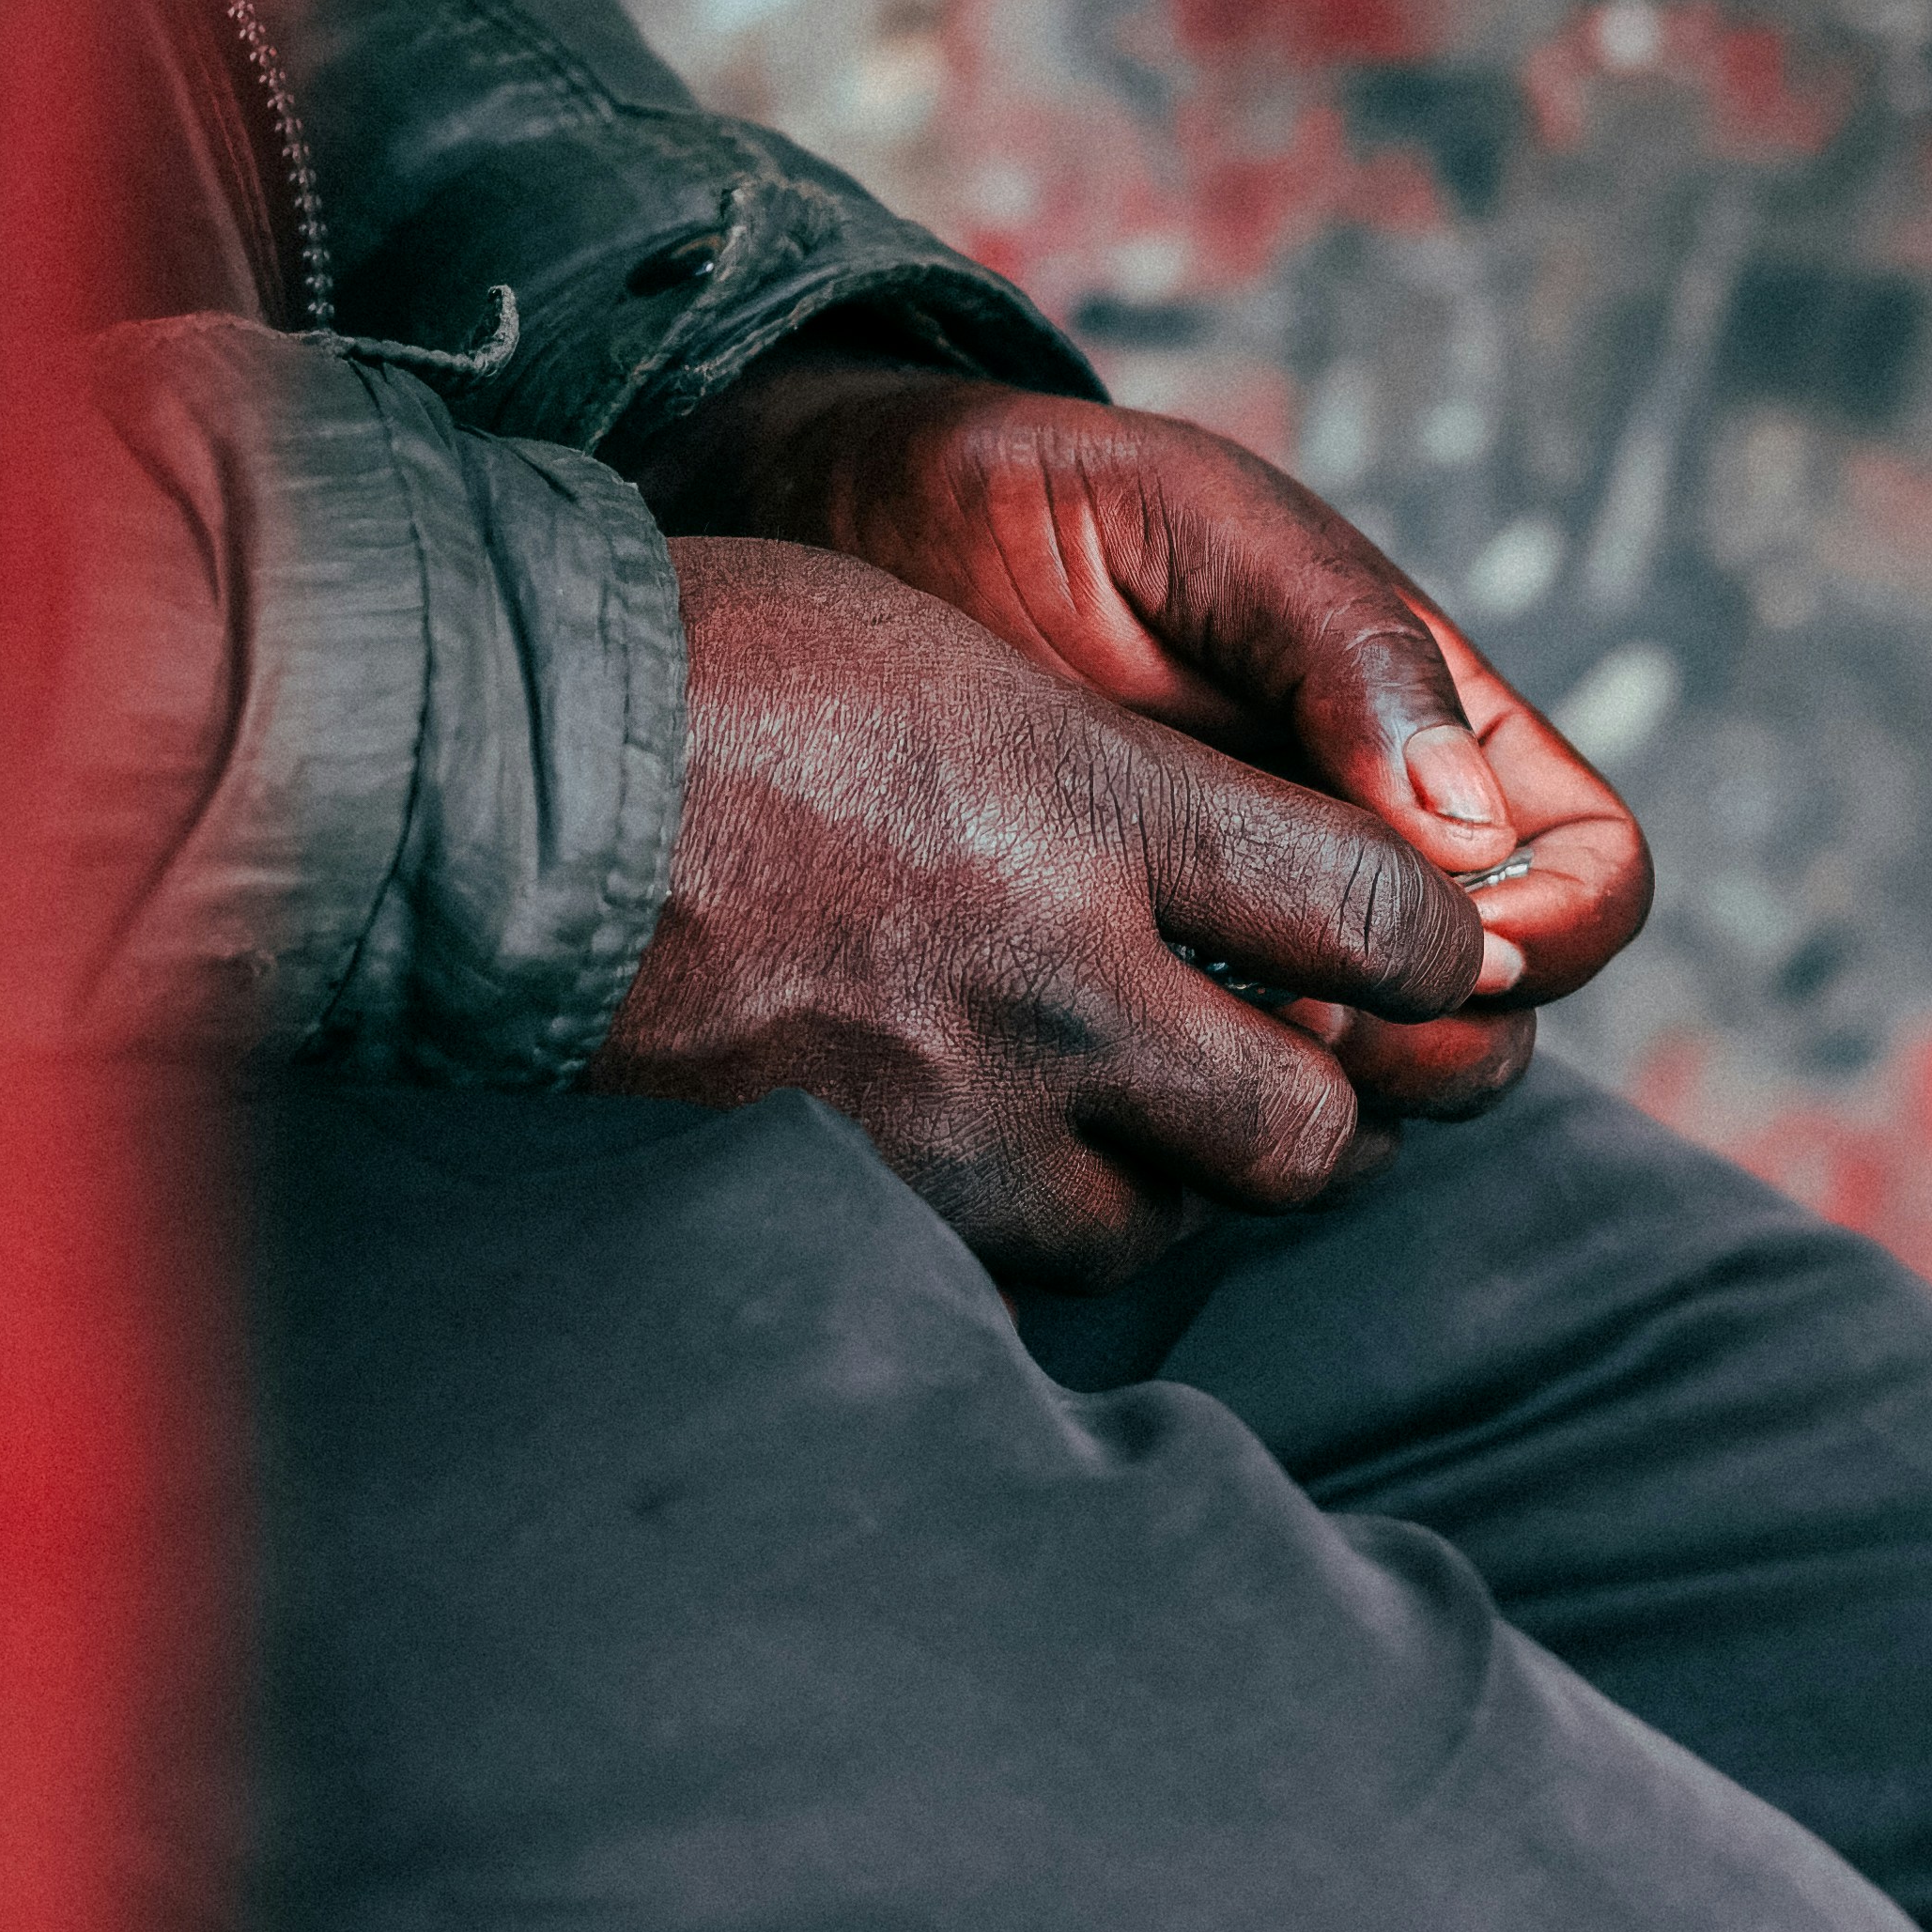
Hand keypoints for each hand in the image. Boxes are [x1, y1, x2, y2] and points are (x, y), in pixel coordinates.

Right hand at [595, 539, 1492, 1285]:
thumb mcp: (959, 666)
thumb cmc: (718, 675)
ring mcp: (952, 1109)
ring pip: (1167, 1225)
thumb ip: (1126, 783)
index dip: (1437, 949)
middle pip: (1311, 1129)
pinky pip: (1018, 1265)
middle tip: (1290, 1059)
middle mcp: (1056, 980)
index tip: (1415, 947)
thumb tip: (1273, 875)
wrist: (494, 774)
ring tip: (1135, 1108)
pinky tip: (1007, 1150)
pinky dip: (1039, 1221)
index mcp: (1097, 809)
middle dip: (1323, 1105)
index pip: (1386, 923)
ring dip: (1176, 1178)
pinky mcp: (858, 1196)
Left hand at [647, 362, 1654, 1122]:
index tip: (1438, 928)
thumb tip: (1466, 826)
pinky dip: (1195, 1113)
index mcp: (1426, 728)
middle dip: (1446, 1042)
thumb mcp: (1186, 520)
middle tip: (1303, 1015)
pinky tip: (1108, 1057)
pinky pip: (1212, 1107)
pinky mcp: (1131, 1007)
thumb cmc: (1016, 503)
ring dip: (1331, 1098)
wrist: (825, 553)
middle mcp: (1364, 853)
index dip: (1550, 928)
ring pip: (1379, 1089)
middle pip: (1509, 1017)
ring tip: (1204, 1033)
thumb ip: (1337, 638)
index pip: (1589, 876)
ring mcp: (1252, 942)